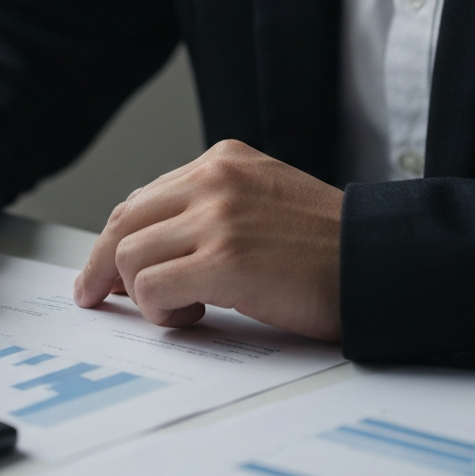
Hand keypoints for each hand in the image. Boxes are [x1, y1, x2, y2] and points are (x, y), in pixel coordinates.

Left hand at [73, 140, 342, 340]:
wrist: (380, 261)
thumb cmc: (324, 244)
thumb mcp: (260, 201)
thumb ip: (206, 208)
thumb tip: (148, 243)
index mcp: (220, 161)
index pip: (141, 200)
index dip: (113, 239)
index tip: (101, 268)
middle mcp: (212, 179)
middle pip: (123, 223)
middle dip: (100, 265)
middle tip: (95, 295)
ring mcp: (217, 216)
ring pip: (129, 255)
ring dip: (143, 292)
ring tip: (180, 307)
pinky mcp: (224, 258)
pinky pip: (153, 286)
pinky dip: (161, 309)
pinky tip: (192, 314)